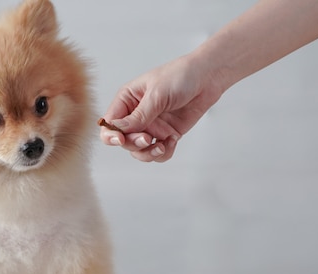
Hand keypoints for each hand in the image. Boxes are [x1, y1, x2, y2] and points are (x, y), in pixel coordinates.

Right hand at [100, 50, 222, 161]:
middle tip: (147, 138)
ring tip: (162, 145)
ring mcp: (151, 127)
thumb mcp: (156, 95)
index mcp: (127, 100)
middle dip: (134, 143)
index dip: (111, 134)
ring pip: (139, 151)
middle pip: (123, 141)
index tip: (121, 139)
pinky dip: (164, 152)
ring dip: (148, 153)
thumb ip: (138, 116)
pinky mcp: (166, 134)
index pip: (109, 123)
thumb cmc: (180, 76)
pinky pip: (158, 153)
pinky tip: (173, 140)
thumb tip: (117, 131)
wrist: (208, 78)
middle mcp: (136, 116)